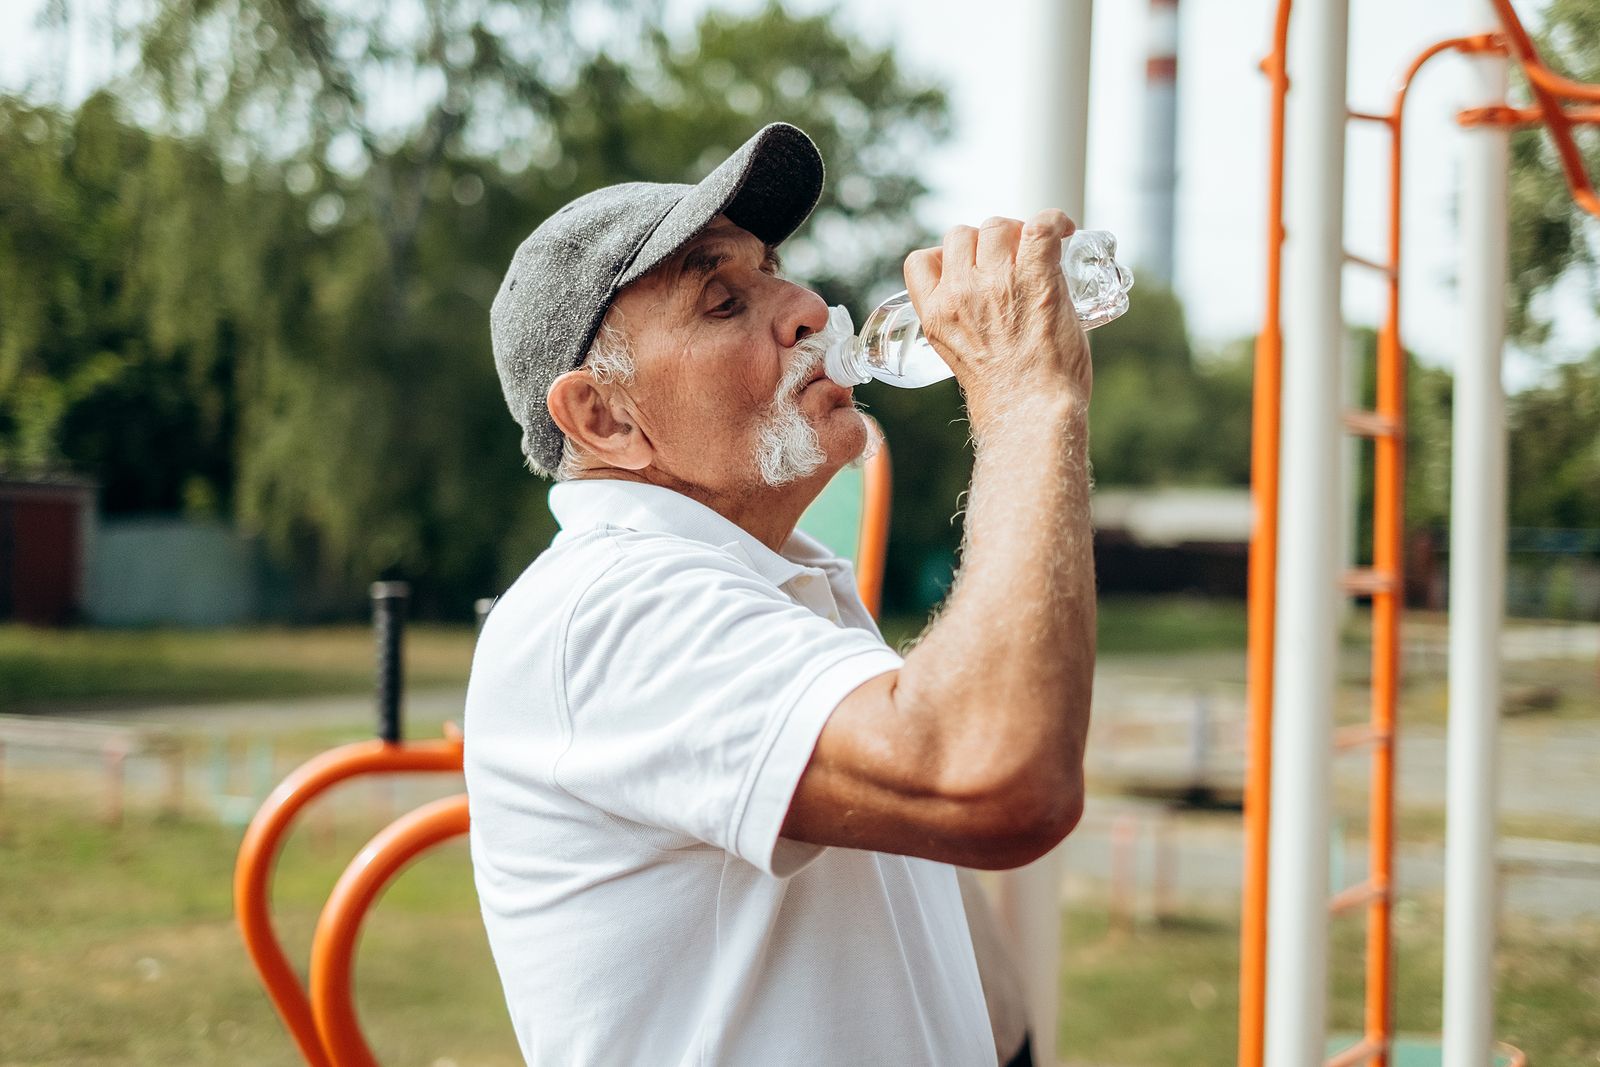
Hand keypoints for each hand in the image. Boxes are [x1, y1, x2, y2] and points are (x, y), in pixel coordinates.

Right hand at [902, 210, 1090, 422]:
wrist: (1031, 413)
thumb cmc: (1006, 397)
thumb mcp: (960, 358)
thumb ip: (965, 326)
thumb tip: (993, 309)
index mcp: (936, 314)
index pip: (921, 261)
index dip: (945, 256)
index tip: (969, 267)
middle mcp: (960, 293)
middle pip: (962, 235)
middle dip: (986, 242)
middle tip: (1012, 260)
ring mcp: (996, 283)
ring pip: (998, 226)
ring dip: (1017, 233)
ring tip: (1038, 252)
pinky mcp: (1035, 277)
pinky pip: (1041, 225)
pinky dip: (1055, 220)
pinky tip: (1065, 230)